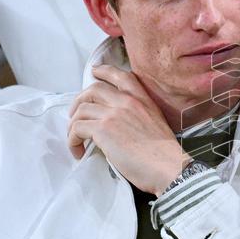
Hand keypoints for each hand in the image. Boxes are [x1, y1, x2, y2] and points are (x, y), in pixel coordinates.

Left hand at [68, 65, 186, 194]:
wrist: (167, 166)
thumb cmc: (163, 154)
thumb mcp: (156, 123)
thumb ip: (137, 115)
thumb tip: (116, 124)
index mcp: (143, 100)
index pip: (121, 76)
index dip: (105, 71)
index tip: (95, 71)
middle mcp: (127, 102)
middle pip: (93, 89)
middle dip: (79, 100)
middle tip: (75, 114)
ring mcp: (113, 114)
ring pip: (81, 110)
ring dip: (73, 125)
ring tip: (75, 139)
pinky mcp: (102, 129)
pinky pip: (77, 128)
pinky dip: (72, 140)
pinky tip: (77, 150)